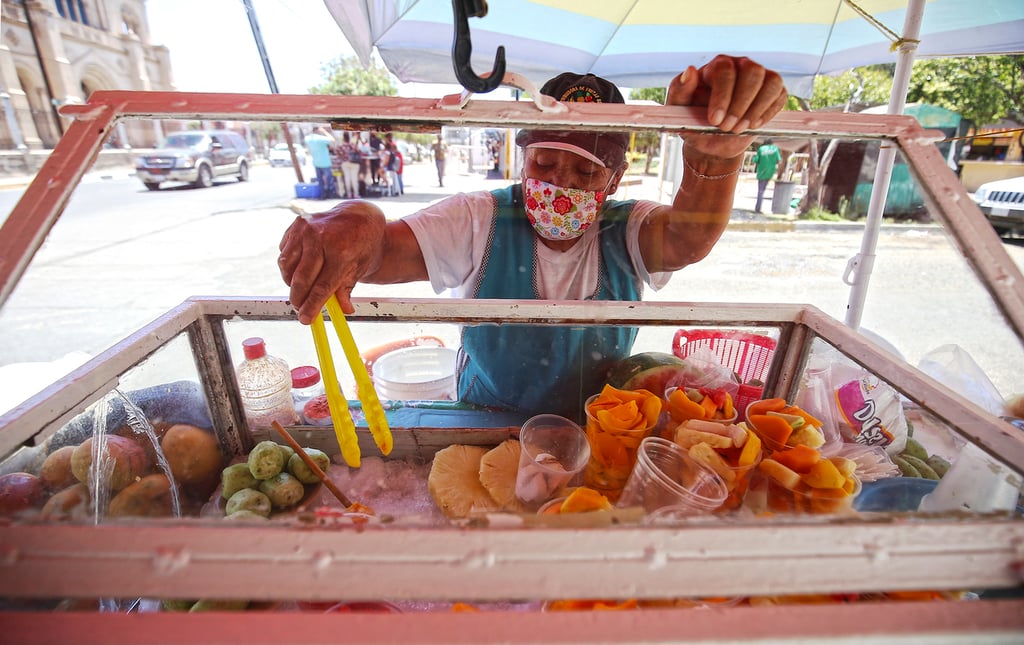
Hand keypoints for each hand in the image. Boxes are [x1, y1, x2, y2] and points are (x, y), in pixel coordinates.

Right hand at [277, 202, 386, 322]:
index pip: (322, 286)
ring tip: (301, 289)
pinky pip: (285, 253)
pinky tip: (300, 269)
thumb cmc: (362, 245)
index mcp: (342, 251)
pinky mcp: (296, 224)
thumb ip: (347, 289)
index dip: (312, 306)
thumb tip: (343, 310)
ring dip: (290, 283)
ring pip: (287, 266)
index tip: (305, 320)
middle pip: (301, 278)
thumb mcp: (361, 268)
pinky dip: (289, 266)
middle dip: (298, 299)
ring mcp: (306, 228)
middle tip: (299, 309)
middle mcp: (321, 237)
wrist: (360, 216)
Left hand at [667, 55, 786, 161]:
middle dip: (740, 104)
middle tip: (727, 127)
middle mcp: (741, 65)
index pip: (725, 70)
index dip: (722, 96)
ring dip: (756, 108)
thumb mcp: (679, 108)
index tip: (714, 120)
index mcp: (717, 66)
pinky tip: (753, 125)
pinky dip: (768, 112)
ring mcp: (760, 77)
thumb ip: (680, 90)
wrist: (712, 141)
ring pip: (770, 82)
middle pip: (752, 72)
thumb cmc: (694, 120)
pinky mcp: (774, 91)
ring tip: (739, 129)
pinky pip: (780, 95)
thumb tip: (689, 71)